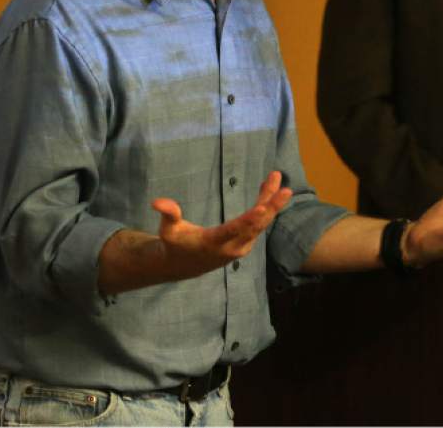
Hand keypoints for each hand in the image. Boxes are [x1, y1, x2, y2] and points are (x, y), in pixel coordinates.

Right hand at [150, 170, 292, 280]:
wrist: (184, 265)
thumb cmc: (175, 243)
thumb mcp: (168, 230)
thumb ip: (168, 214)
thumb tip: (157, 202)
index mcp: (214, 243)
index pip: (235, 230)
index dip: (250, 219)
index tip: (264, 207)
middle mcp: (232, 247)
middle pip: (256, 226)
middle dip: (271, 206)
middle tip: (285, 189)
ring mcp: (242, 246)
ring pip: (261, 223)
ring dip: (271, 201)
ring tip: (277, 177)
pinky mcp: (246, 242)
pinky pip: (259, 223)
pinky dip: (266, 206)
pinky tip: (270, 188)